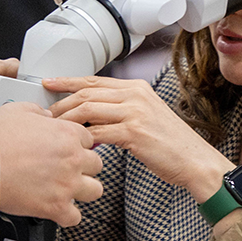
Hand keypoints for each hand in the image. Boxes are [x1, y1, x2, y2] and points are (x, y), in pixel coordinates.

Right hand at [0, 102, 103, 226]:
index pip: (88, 140)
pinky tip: (57, 209)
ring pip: (94, 190)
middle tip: (68, 169)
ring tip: (68, 190)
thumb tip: (45, 116)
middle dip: (83, 167)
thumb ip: (39, 112)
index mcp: (67, 133)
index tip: (69, 150)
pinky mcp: (55, 207)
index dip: (77, 145)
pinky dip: (67, 216)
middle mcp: (73, 159)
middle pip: (96, 164)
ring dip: (82, 191)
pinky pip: (75, 217)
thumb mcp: (18, 110)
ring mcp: (67, 184)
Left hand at [43, 76, 232, 201]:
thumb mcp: (146, 115)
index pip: (93, 80)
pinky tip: (75, 145)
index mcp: (136, 88)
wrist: (194, 160)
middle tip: (47, 114)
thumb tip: (90, 115)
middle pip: (86, 93)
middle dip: (61, 103)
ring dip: (67, 121)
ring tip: (55, 130)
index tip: (49, 83)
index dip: (67, 81)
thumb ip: (121, 110)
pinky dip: (83, 138)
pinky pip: (98, 132)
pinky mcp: (134, 132)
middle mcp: (135, 95)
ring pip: (87, 110)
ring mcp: (135, 112)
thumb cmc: (169, 143)